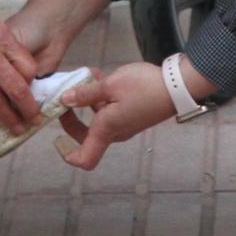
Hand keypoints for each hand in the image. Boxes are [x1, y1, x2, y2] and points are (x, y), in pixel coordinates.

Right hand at [0, 0, 41, 133]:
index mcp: (2, 38)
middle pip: (17, 89)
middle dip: (28, 109)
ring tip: (17, 129)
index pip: (27, 68)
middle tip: (34, 120)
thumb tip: (15, 66)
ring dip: (8, 118)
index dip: (32, 82)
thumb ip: (4, 45)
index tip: (32, 90)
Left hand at [54, 58, 213, 169]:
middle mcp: (115, 132)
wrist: (178, 86)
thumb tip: (65, 99)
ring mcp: (124, 124)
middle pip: (85, 136)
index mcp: (106, 129)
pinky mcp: (132, 115)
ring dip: (88, 101)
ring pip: (97, 119)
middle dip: (72, 119)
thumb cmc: (145, 87)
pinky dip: (101, 97)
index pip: (84, 158)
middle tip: (66, 99)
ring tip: (86, 77)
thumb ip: (85, 93)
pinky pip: (109, 111)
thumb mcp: (110, 85)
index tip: (57, 139)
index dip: (67, 154)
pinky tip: (100, 76)